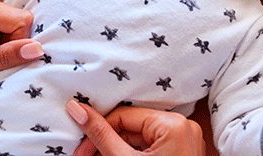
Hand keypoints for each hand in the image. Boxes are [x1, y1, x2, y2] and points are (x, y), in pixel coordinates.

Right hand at [66, 101, 205, 155]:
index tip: (82, 145)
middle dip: (107, 141)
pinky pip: (150, 146)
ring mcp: (183, 141)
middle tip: (86, 154)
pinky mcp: (180, 151)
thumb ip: (101, 135)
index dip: (98, 129)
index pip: (123, 115)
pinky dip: (133, 154)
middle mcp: (183, 128)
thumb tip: (79, 110)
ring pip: (139, 137)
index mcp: (172, 125)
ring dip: (117, 148)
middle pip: (131, 126)